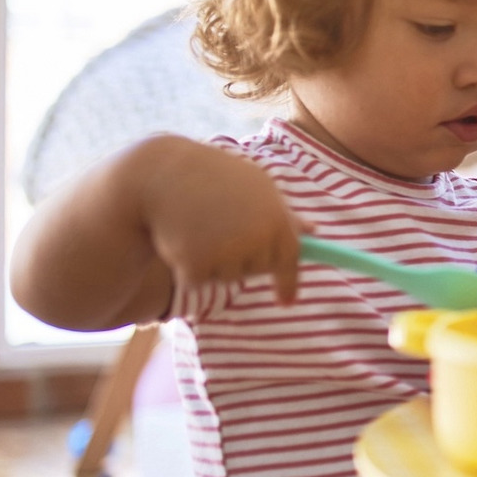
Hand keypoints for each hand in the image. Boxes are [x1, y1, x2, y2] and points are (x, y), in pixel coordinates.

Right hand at [137, 139, 308, 303]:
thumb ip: (285, 213)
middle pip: (257, 269)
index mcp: (276, 218)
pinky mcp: (196, 266)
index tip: (286, 302)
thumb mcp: (256, 186)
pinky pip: (199, 280)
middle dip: (243, 258)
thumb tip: (314, 231)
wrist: (162, 173)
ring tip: (199, 225)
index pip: (290, 259)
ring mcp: (227, 253)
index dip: (288, 284)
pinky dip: (189, 266)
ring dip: (214, 260)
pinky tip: (181, 237)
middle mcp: (256, 239)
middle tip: (221, 228)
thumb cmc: (214, 177)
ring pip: (227, 276)